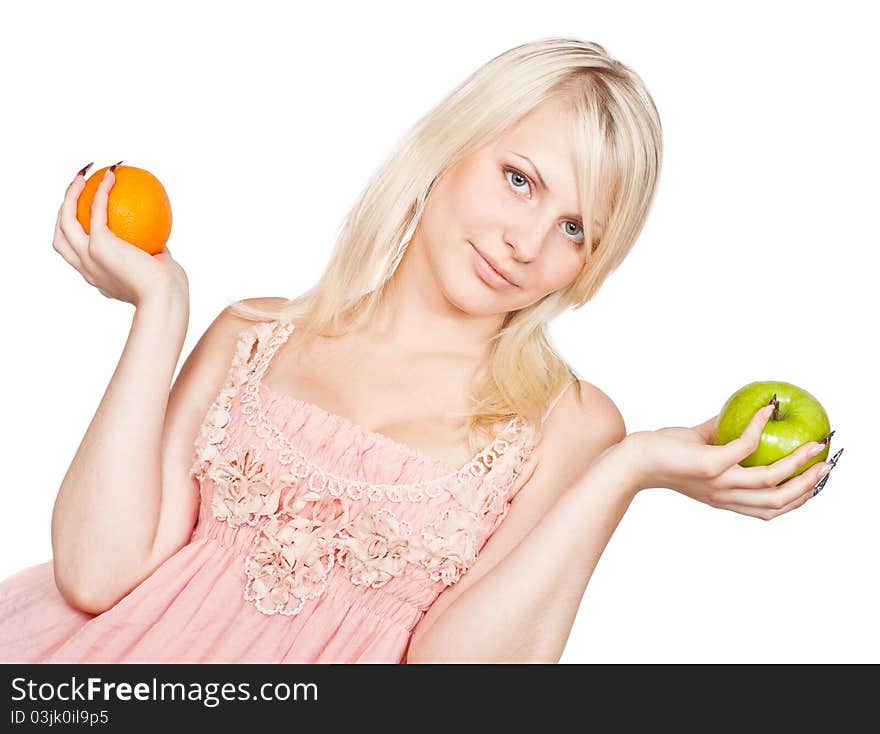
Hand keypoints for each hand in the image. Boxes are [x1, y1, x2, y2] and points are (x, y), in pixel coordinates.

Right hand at [52, 167, 188, 307]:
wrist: (167, 299)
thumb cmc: (170, 290)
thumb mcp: (158, 269)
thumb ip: (152, 252)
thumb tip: (156, 234)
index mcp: (98, 276)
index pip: (76, 253)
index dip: (75, 232)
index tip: (86, 214)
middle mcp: (87, 269)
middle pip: (61, 235)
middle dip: (63, 209)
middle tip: (79, 188)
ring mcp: (89, 258)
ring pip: (65, 221)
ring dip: (70, 195)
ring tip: (84, 175)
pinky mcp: (99, 247)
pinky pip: (96, 210)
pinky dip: (101, 190)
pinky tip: (113, 175)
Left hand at [624, 405, 831, 519]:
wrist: (632, 460)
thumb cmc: (662, 453)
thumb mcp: (698, 449)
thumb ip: (721, 436)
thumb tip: (742, 414)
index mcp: (726, 498)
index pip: (770, 509)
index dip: (797, 500)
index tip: (817, 483)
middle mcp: (725, 496)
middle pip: (779, 502)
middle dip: (809, 486)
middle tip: (828, 465)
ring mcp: (718, 482)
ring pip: (770, 481)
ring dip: (798, 463)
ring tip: (815, 445)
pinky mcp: (709, 465)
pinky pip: (745, 446)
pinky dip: (759, 428)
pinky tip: (765, 413)